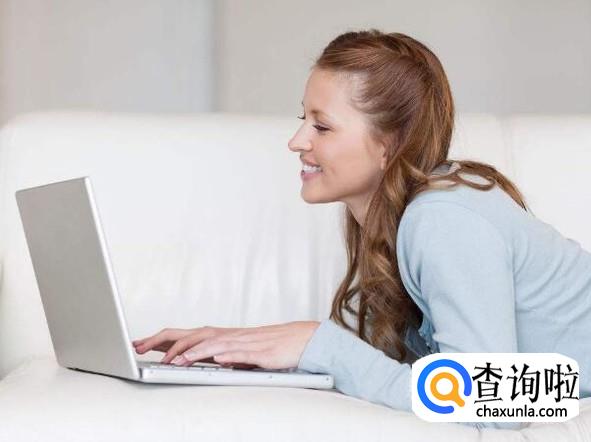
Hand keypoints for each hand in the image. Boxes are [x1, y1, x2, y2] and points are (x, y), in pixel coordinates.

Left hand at [132, 321, 320, 369]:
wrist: (302, 340)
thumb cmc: (272, 347)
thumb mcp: (239, 354)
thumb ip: (220, 356)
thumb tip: (200, 360)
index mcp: (222, 337)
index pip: (186, 335)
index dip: (161, 339)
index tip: (139, 344)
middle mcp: (229, 336)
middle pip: (191, 335)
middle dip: (164, 340)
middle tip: (140, 347)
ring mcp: (243, 343)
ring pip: (211, 343)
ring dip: (190, 351)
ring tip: (171, 361)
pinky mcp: (259, 352)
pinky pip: (238, 353)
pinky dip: (222, 355)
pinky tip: (211, 359)